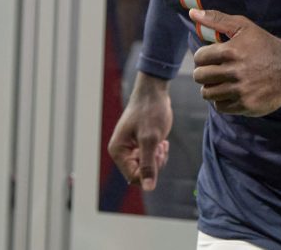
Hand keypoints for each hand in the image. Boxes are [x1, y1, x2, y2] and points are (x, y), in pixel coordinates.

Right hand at [106, 72, 171, 190]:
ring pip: (146, 168)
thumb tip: (148, 188)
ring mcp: (130, 148)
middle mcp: (121, 152)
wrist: (154, 91)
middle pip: (140, 174)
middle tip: (161, 146)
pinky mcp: (139, 144)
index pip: (134, 177)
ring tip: (162, 143)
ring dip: (158, 158)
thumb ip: (148, 164)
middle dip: (154, 164)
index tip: (158, 153)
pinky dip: (159, 153)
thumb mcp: (151, 139)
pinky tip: (163, 141)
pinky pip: (149, 159)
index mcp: (118, 151)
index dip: (149, 171)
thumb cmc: (150, 111)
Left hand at [189, 8, 280, 116]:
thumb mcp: (244, 27)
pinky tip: (229, 92)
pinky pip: (220, 106)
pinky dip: (221, 100)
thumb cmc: (265, 45)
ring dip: (211, 87)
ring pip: (207, 93)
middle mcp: (234, 72)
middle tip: (214, 71)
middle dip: (204, 72)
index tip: (210, 58)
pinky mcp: (246, 105)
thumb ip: (216, 19)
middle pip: (200, 77)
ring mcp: (240, 90)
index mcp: (231, 51)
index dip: (202, 57)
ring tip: (220, 82)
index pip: (199, 57)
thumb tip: (192, 12)